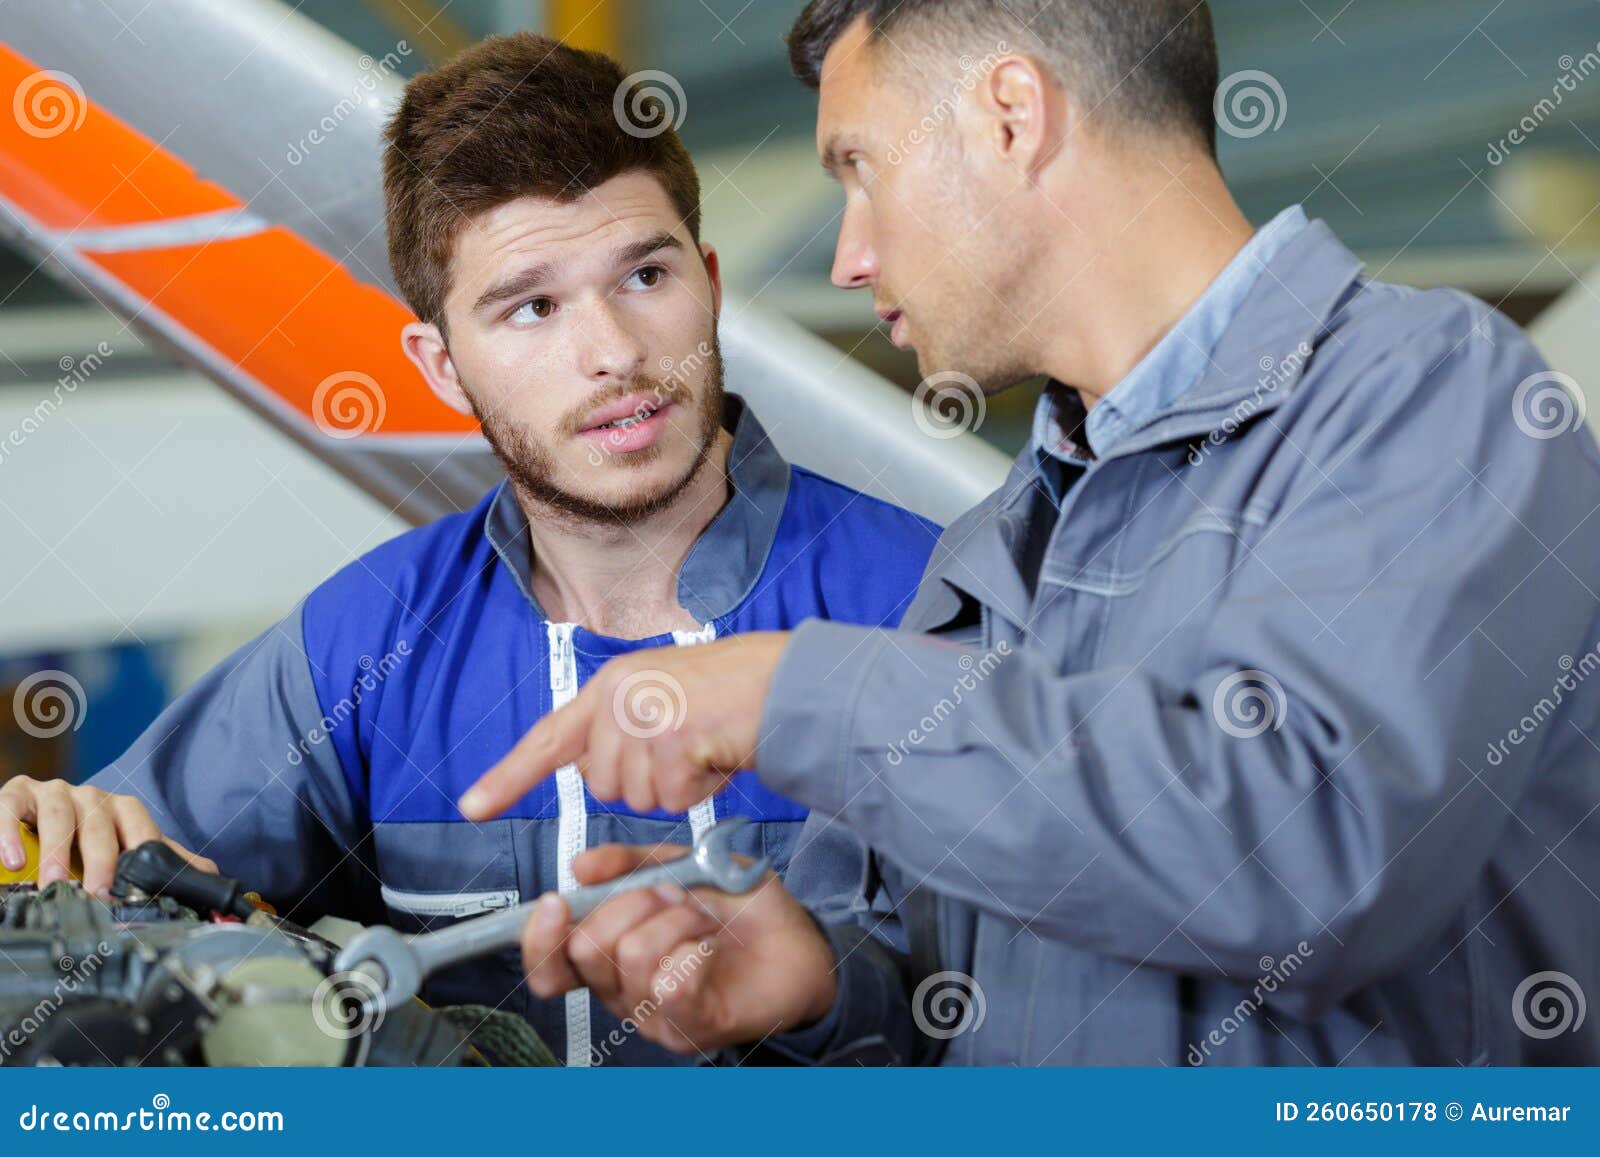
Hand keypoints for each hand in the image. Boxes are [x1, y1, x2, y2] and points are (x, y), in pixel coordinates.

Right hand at [0, 777, 217, 895]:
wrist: (36, 816)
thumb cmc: (84, 838)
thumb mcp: (122, 848)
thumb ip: (162, 860)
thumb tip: (210, 877)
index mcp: (122, 810)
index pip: (141, 826)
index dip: (140, 853)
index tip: (136, 888)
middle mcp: (91, 797)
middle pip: (100, 824)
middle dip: (100, 860)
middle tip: (96, 894)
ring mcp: (54, 792)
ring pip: (59, 815)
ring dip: (57, 852)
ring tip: (54, 884)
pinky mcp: (18, 793)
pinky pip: (11, 806)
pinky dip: (9, 832)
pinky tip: (13, 859)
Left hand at [461, 632, 789, 817]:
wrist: (781, 681)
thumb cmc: (729, 695)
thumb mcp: (659, 697)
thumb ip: (620, 729)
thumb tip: (595, 771)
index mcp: (611, 684)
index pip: (549, 736)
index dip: (509, 776)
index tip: (473, 806)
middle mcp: (618, 698)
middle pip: (604, 784)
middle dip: (645, 781)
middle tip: (685, 750)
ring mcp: (642, 719)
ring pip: (636, 797)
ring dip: (674, 786)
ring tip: (703, 749)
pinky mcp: (669, 742)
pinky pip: (670, 799)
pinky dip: (697, 789)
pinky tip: (715, 756)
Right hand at [519, 841, 837, 1054]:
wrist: (799, 940)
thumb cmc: (739, 908)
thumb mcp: (682, 865)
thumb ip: (629, 862)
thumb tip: (581, 866)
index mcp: (610, 952)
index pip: (550, 965)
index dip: (539, 938)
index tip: (555, 902)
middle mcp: (622, 989)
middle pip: (585, 950)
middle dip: (630, 902)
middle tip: (673, 893)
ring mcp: (654, 1014)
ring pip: (630, 956)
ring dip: (675, 920)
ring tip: (704, 919)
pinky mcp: (689, 1028)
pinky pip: (670, 983)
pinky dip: (694, 949)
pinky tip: (710, 947)